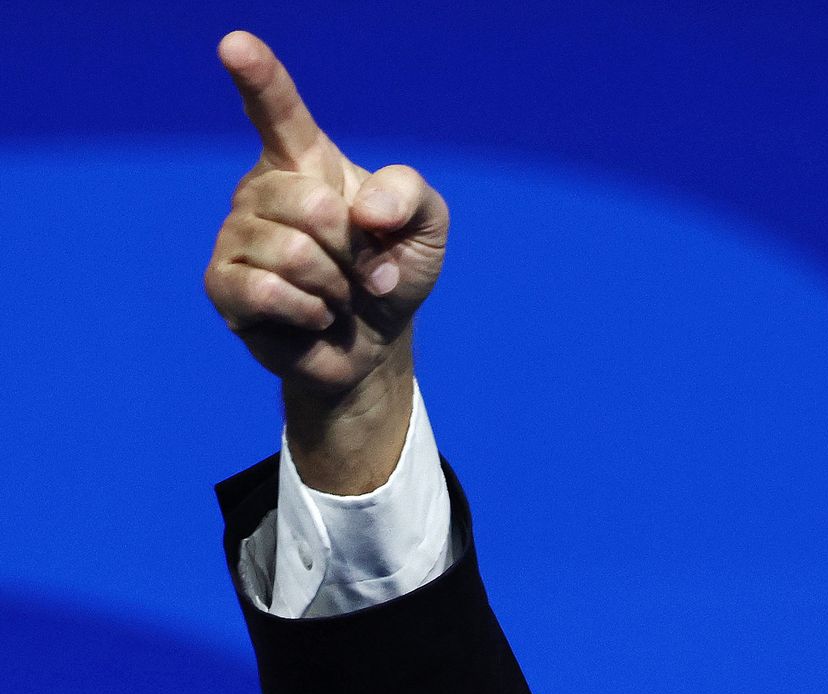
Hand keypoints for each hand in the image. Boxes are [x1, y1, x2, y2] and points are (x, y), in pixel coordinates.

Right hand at [205, 30, 447, 399]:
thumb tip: (363, 210)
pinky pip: (269, 291)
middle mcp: (261, 189)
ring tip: (335, 294)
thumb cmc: (393, 271)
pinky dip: (311, 311)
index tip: (235, 43)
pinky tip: (313, 316)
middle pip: (311, 205)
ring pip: (291, 253)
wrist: (375, 340)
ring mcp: (236, 235)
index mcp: (305, 161)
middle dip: (354, 249)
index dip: (258, 75)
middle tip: (357, 268)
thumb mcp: (427, 227)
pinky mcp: (222, 285)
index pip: (277, 110)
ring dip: (335, 285)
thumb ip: (410, 195)